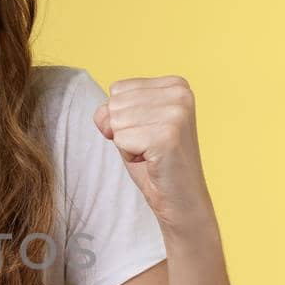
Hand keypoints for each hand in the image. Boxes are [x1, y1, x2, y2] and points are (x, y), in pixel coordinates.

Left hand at [92, 74, 216, 236]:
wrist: (181, 200)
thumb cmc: (154, 163)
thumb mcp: (129, 126)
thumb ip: (110, 111)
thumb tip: (103, 117)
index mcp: (176, 84)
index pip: (118, 89)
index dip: (123, 118)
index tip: (149, 134)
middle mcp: (180, 93)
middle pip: (115, 104)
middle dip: (124, 132)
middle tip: (149, 147)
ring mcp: (176, 113)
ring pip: (116, 122)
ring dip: (127, 145)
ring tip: (151, 154)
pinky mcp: (168, 135)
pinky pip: (121, 139)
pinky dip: (130, 156)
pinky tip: (152, 162)